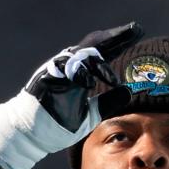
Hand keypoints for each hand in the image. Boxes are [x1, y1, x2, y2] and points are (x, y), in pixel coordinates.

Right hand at [0, 22, 142, 168]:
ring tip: (111, 79)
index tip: (138, 32)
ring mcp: (55, 72)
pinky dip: (76, 75)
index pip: (102, 53)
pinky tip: (88, 83)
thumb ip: (106, 103)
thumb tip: (128, 91)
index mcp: (79, 73)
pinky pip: (61, 71)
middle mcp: (68, 68)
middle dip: (114, 39)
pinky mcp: (43, 81)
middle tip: (134, 31)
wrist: (30, 137)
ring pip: (78, 55)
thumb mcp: (89, 115)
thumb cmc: (57, 125)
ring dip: (97, 64)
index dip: (119, 42)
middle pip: (93, 46)